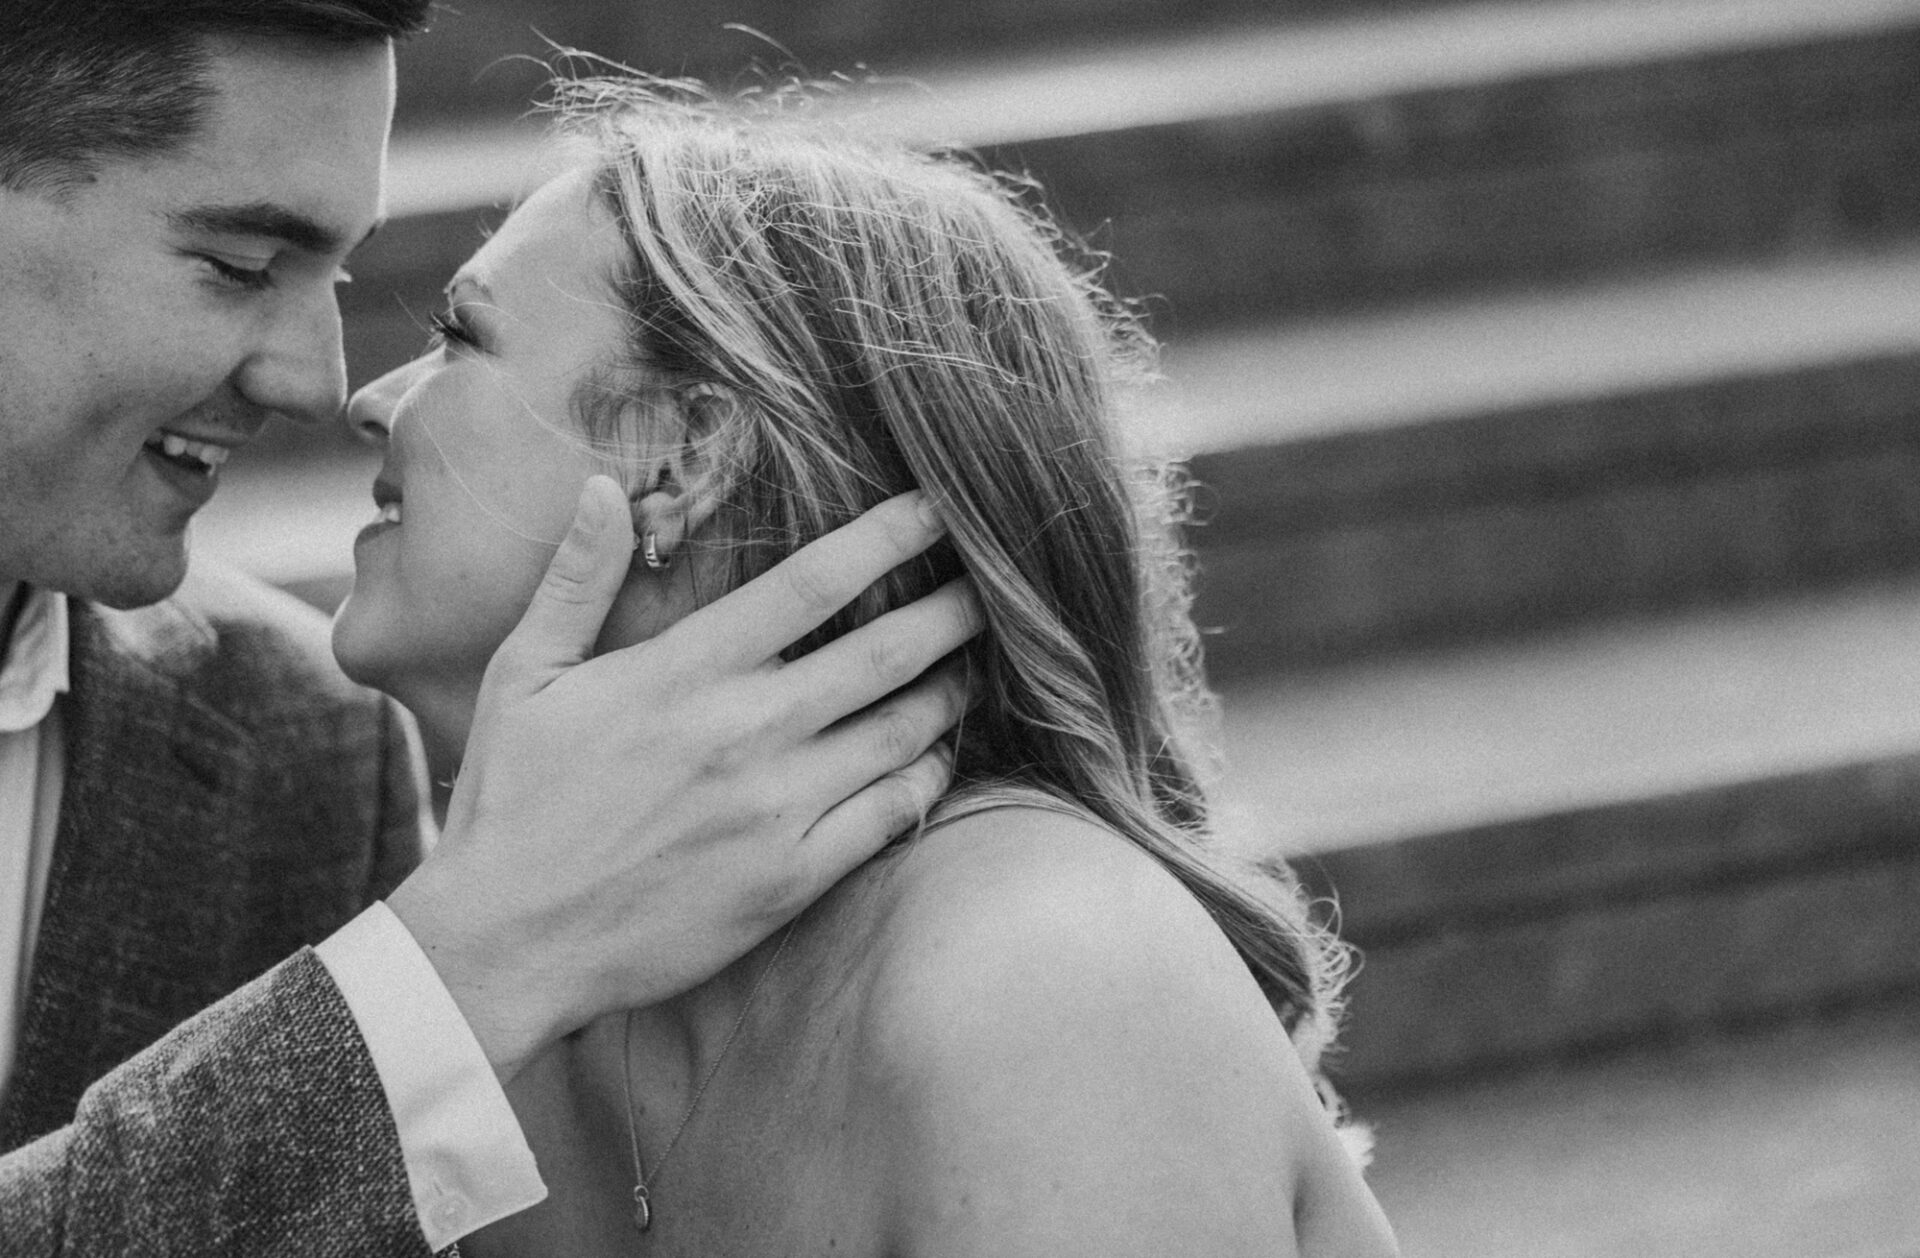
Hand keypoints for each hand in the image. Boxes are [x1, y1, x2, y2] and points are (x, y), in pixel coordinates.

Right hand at [387, 476, 977, 1078]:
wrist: (505, 943)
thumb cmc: (511, 802)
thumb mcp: (522, 675)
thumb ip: (576, 580)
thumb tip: (602, 488)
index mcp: (684, 672)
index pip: (813, 583)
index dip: (889, 537)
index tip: (937, 508)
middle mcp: (744, 732)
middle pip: (885, 651)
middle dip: (953, 609)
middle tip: (994, 581)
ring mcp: (775, 809)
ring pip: (903, 731)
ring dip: (951, 689)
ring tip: (974, 664)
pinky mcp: (791, 878)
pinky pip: (891, 814)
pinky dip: (929, 776)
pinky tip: (937, 754)